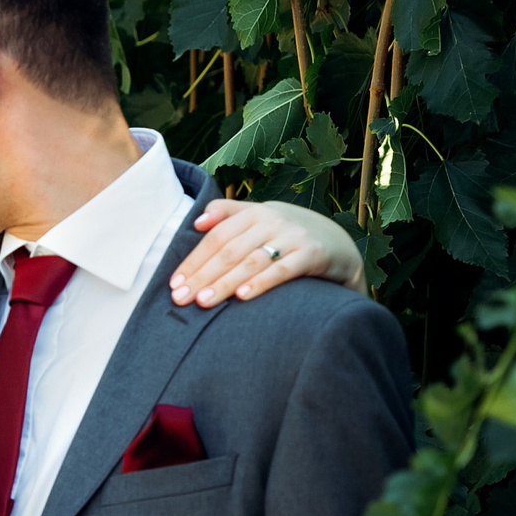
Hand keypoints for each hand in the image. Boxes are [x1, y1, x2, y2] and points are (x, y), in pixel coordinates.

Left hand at [168, 198, 366, 308]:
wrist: (340, 247)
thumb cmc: (290, 237)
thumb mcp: (262, 219)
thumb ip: (230, 214)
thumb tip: (196, 220)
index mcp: (255, 212)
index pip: (217, 236)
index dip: (194, 260)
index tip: (175, 283)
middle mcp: (273, 220)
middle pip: (230, 250)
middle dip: (203, 276)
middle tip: (182, 299)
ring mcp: (294, 236)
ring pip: (252, 261)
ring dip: (225, 282)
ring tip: (204, 302)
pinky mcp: (313, 254)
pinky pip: (283, 270)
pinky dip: (262, 282)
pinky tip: (243, 296)